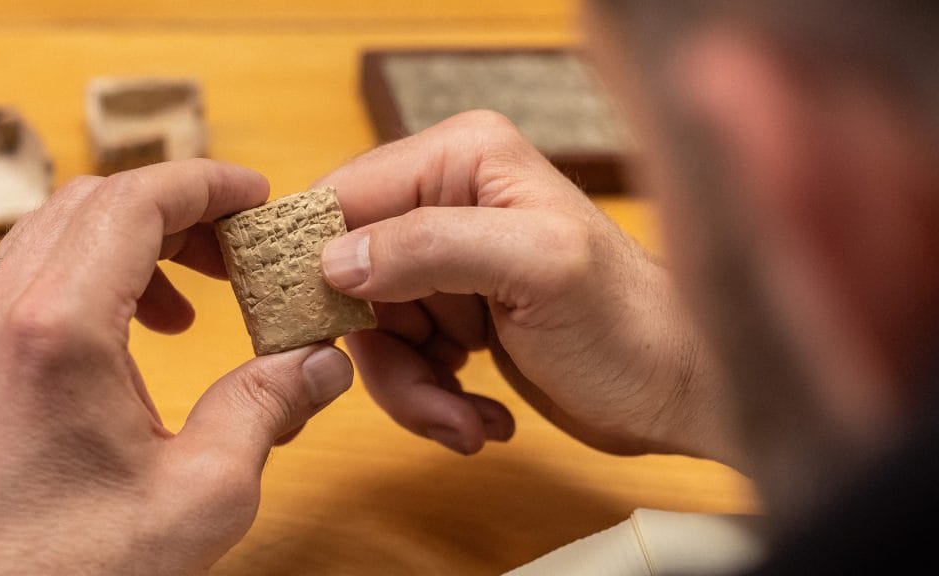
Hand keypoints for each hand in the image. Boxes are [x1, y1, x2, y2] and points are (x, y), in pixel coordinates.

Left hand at [0, 160, 353, 574]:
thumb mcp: (203, 493)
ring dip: (129, 248)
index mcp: (58, 331)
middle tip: (235, 249)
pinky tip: (124, 347)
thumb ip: (269, 407)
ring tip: (186, 307)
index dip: (204, 183)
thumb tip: (323, 360)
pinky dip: (85, 286)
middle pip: (90, 206)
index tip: (254, 195)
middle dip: (175, 210)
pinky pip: (20, 290)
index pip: (133, 201)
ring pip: (49, 241)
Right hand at [318, 111, 735, 463]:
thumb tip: (334, 259)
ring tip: (469, 417)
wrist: (672, 392)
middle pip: (350, 272)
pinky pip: (402, 356)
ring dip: (412, 386)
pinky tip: (482, 414)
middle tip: (434, 395)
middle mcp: (448, 198)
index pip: (347, 195)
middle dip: (385, 348)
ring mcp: (449, 260)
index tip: (308, 326)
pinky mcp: (454, 311)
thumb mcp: (536, 270)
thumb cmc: (628, 325)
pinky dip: (431, 397)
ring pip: (373, 327)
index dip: (316, 261)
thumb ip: (432, 246)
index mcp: (463, 158)